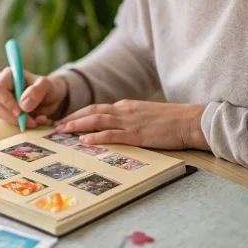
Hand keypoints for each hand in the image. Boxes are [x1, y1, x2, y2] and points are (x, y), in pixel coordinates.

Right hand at [0, 68, 67, 128]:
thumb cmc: (48, 88)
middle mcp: (0, 88)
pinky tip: (32, 122)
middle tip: (32, 122)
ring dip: (17, 122)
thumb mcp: (47, 86)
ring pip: (0, 116)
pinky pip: (7, 121)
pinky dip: (20, 124)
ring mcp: (1, 101)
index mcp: (8, 76)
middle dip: (13, 117)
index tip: (20, 113)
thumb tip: (23, 105)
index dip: (6, 103)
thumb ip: (36, 92)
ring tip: (35, 121)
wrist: (51, 98)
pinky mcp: (4, 112)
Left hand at [55, 100, 210, 150]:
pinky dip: (96, 136)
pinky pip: (112, 134)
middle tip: (56, 126)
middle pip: (91, 111)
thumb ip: (129, 118)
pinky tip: (85, 141)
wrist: (191, 121)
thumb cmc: (172, 121)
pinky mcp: (138, 134)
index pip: (97, 108)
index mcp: (126, 106)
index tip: (65, 120)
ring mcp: (130, 122)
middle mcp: (124, 111)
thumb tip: (115, 126)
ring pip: (97, 120)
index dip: (79, 114)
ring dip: (77, 125)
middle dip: (72, 118)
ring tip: (63, 131)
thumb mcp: (146, 115)